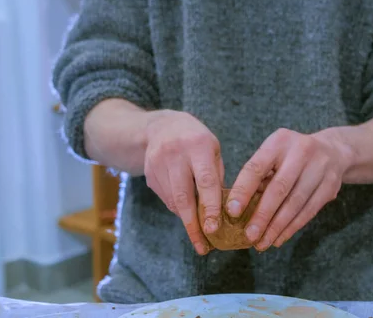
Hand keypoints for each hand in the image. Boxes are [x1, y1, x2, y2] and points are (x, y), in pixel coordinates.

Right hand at [143, 110, 223, 254]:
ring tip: (198, 235)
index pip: (206, 181)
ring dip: (187, 219)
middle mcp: (176, 154)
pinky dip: (178, 208)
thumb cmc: (196, 141)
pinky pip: (166, 198)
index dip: (210, 207)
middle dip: (193, 224)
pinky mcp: (149, 174)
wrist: (162, 127)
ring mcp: (158, 164)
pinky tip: (186, 210)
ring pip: (173, 200)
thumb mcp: (213, 149)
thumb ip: (216, 176)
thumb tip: (223, 210)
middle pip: (184, 196)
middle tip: (202, 246)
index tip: (214, 228)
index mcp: (198, 146)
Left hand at [226, 128, 353, 250]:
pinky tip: (279, 238)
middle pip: (279, 188)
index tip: (232, 212)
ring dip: (277, 227)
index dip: (243, 191)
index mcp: (279, 141)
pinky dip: (292, 227)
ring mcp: (319, 168)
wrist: (333, 151)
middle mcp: (301, 151)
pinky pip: (309, 211)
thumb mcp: (274, 154)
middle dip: (262, 215)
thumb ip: (258, 176)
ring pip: (295, 203)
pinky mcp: (331, 185)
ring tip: (262, 243)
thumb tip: (238, 209)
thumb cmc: (291, 156)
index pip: (256, 167)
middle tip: (249, 236)